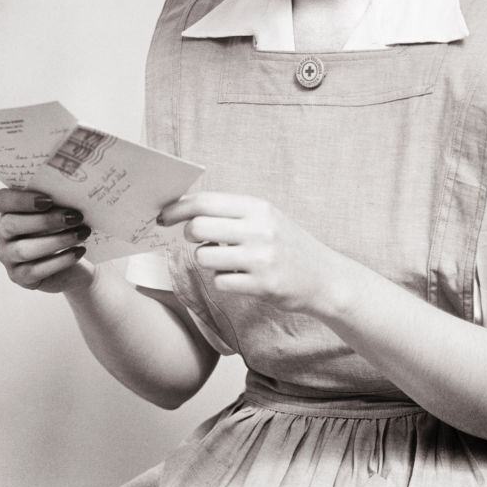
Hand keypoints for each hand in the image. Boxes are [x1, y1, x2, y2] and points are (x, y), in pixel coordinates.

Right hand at [0, 188, 94, 293]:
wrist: (75, 258)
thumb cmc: (66, 225)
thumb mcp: (62, 209)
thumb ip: (60, 198)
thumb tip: (73, 190)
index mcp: (9, 209)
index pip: (1, 200)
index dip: (20, 199)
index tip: (48, 200)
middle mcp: (3, 233)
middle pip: (11, 224)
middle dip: (45, 220)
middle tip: (75, 216)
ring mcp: (8, 256)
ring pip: (23, 250)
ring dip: (57, 240)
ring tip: (82, 233)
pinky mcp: (19, 276)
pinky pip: (35, 270)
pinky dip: (60, 260)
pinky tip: (79, 251)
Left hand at [159, 192, 342, 313]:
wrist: (324, 277)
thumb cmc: (287, 245)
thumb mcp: (266, 218)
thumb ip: (232, 213)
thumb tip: (186, 210)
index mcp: (258, 207)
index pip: (206, 201)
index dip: (178, 208)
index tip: (163, 216)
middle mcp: (260, 229)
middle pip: (198, 227)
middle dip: (190, 235)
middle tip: (199, 240)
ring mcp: (261, 258)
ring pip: (204, 256)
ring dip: (208, 260)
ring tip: (227, 260)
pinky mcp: (261, 285)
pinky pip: (219, 282)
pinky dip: (223, 281)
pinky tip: (241, 277)